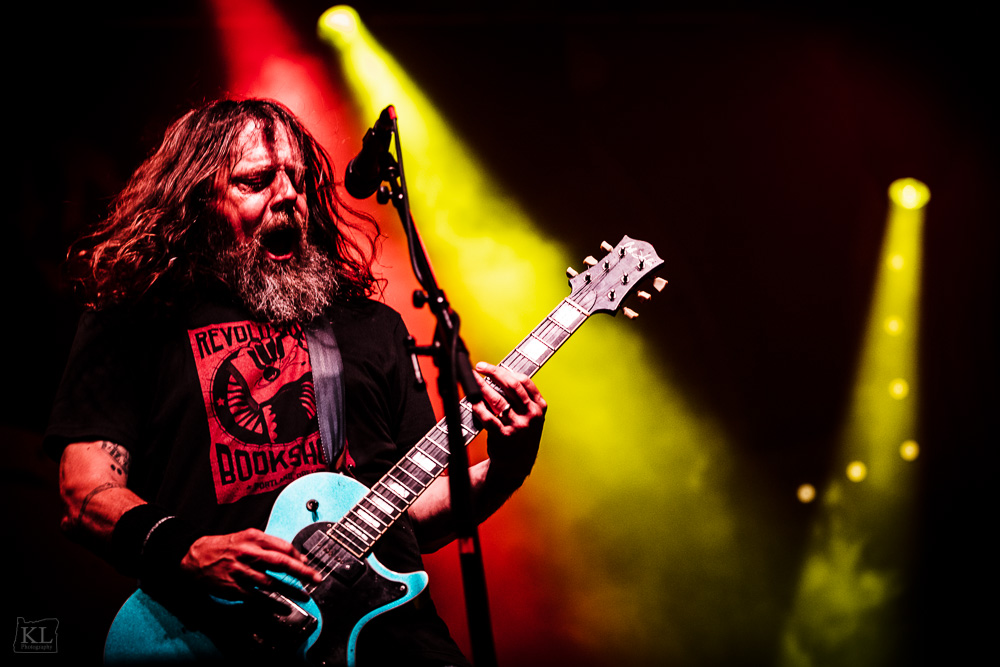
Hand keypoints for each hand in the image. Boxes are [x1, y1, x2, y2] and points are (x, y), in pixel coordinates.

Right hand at [180, 528, 321, 600]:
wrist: (195, 557)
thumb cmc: (225, 547)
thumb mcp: (246, 537)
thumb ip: (268, 544)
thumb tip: (291, 555)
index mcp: (253, 538)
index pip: (283, 546)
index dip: (299, 556)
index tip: (308, 563)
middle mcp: (248, 553)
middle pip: (280, 562)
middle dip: (302, 571)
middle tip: (316, 578)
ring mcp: (241, 571)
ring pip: (271, 582)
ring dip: (290, 590)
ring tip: (304, 595)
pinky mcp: (234, 587)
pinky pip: (257, 596)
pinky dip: (272, 602)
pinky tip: (283, 606)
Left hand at [471, 362, 546, 482]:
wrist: (516, 465)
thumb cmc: (521, 436)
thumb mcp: (532, 417)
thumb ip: (523, 398)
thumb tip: (501, 375)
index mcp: (539, 407)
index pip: (524, 381)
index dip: (506, 370)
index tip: (493, 366)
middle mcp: (531, 415)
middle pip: (511, 386)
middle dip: (494, 372)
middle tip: (480, 367)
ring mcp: (518, 426)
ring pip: (498, 399)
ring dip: (482, 387)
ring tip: (473, 380)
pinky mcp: (504, 436)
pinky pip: (488, 417)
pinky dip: (478, 407)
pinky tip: (472, 400)